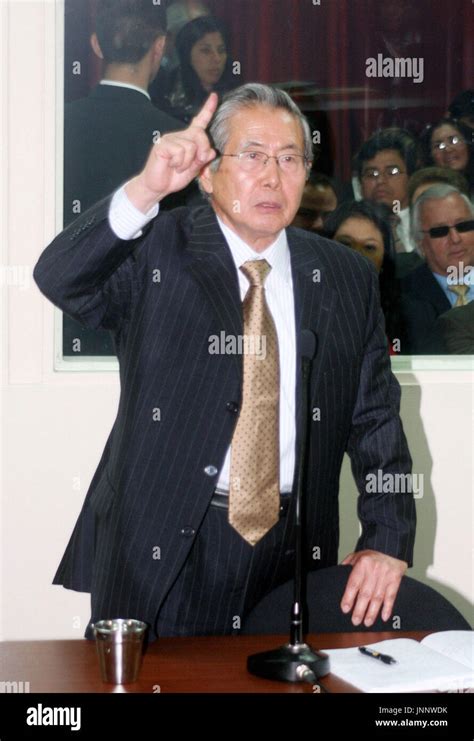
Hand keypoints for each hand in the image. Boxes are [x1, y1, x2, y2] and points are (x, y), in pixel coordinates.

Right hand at [126, 92, 217, 211]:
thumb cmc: (174, 177)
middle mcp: (179, 136)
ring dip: (187, 162)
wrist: (157, 187)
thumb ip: (202, 160)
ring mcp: (170, 139)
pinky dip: (179, 163)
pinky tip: (172, 165)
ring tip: (178, 167)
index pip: (199, 122)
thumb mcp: (193, 170)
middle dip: (202, 151)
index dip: (208, 109)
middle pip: (200, 135)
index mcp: (188, 140)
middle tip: (194, 163)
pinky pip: (179, 151)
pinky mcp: (163, 145)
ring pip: (190, 146)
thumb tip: (211, 151)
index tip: (214, 96)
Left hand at [340, 550, 407, 626]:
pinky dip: (388, 607)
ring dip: (372, 612)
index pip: (353, 584)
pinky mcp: (395, 580)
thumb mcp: (357, 555)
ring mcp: (385, 576)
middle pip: (365, 594)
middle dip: (360, 610)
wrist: (391, 547)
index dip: (349, 597)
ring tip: (367, 622)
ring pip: (377, 598)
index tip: (345, 609)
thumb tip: (339, 576)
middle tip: (355, 621)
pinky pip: (391, 596)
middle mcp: (373, 571)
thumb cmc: (372, 553)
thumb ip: (348, 565)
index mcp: (362, 564)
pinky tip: (384, 617)